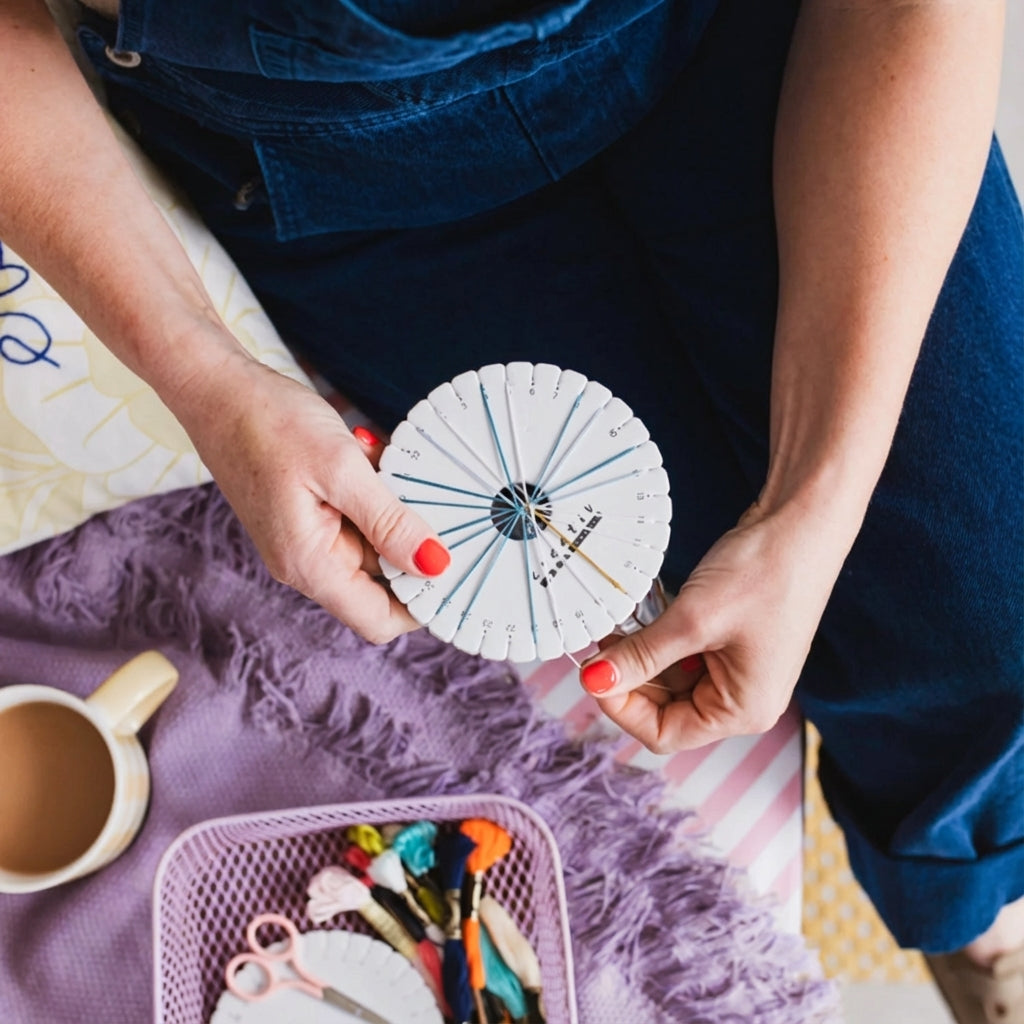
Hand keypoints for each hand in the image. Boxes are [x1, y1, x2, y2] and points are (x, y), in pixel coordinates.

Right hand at [171, 352, 448, 642]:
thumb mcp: (340, 468)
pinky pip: (359, 518)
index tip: (459, 570)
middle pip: (383, 583)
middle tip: (436, 499)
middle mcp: (307, 562)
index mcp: (310, 564)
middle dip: (414, 545)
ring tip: (387, 465)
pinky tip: (370, 456)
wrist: (216, 388)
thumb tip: (435, 565)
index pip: (379, 620)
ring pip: (375, 546)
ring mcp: (308, 539)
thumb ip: (390, 522)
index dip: (423, 606)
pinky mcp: (310, 515)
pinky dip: (376, 493)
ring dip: (394, 511)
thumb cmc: (266, 422)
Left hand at [578, 503, 845, 751]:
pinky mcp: (732, 641)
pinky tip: (643, 614)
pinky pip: (684, 654)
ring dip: (641, 655)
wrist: (803, 521)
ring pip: (670, 679)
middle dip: (629, 678)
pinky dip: (659, 638)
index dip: (621, 706)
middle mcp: (744, 699)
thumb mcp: (691, 620)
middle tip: (600, 642)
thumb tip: (594, 681)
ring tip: (619, 624)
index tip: (593, 671)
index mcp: (743, 710)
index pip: (664, 733)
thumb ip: (640, 656)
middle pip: (665, 709)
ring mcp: (739, 670)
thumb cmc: (764, 572)